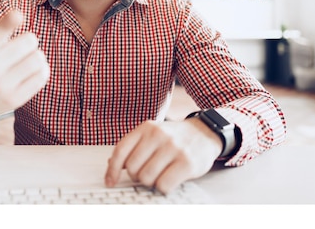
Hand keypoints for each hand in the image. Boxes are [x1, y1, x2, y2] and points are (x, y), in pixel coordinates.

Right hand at [0, 0, 49, 129]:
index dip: (9, 22)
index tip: (17, 15)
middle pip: (29, 40)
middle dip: (27, 40)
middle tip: (18, 46)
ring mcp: (3, 86)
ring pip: (38, 58)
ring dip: (36, 55)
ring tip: (24, 59)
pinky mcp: (15, 99)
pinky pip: (42, 76)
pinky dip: (40, 70)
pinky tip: (29, 71)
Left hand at [104, 118, 221, 193]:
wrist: (204, 133)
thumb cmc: (175, 137)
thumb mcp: (153, 133)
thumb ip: (134, 146)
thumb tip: (112, 163)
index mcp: (146, 128)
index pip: (121, 151)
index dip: (112, 170)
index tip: (110, 181)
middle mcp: (159, 135)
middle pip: (133, 168)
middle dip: (137, 176)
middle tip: (147, 173)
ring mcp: (173, 148)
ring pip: (147, 178)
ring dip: (151, 182)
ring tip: (160, 174)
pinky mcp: (186, 162)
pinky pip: (163, 185)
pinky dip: (163, 187)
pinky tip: (169, 179)